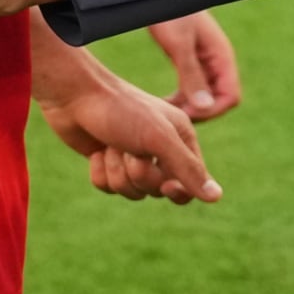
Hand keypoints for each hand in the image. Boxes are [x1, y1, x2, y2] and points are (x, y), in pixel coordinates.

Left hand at [37, 52, 221, 204]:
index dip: (179, 190)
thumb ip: (188, 169)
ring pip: (131, 191)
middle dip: (140, 174)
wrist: (76, 96)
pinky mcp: (108, 162)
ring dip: (117, 171)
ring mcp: (132, 158)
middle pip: (157, 190)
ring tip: (111, 146)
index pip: (192, 182)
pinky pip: (107, 187)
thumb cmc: (123, 111)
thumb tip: (217, 197)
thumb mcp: (160, 139)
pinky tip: (96, 152)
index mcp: (181, 139)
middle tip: (130, 151)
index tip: (165, 183)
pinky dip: (100, 172)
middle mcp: (160, 150)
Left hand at [149, 12, 241, 118]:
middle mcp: (217, 62)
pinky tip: (163, 103)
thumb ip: (192, 75)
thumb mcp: (179, 45)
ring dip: (189, 107)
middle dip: (199, 112)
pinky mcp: (191, 62)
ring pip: (204, 96)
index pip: (230, 97)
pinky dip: (181, 99)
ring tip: (165, 113)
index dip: (212, 111)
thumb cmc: (171, 12)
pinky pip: (193, 89)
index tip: (185, 114)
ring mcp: (205, 63)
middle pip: (218, 100)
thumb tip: (205, 107)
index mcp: (222, 57)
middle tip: (172, 118)